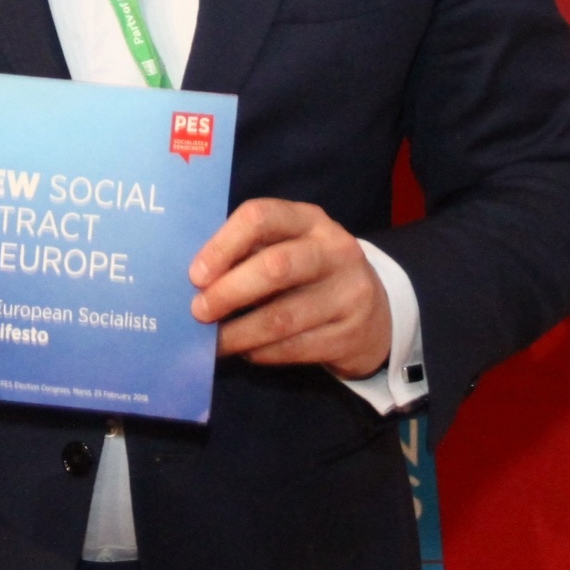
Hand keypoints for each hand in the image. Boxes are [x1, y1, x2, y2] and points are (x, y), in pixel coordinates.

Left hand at [187, 198, 391, 376]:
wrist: (375, 314)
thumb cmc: (309, 274)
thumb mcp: (287, 247)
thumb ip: (249, 253)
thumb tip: (195, 280)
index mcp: (309, 219)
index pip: (260, 217)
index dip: (223, 245)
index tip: (195, 275)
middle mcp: (335, 250)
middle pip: (275, 267)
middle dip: (229, 291)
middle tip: (198, 311)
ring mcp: (349, 293)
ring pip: (283, 316)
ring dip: (239, 332)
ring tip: (214, 342)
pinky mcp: (351, 334)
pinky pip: (295, 347)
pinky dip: (262, 352)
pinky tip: (246, 351)